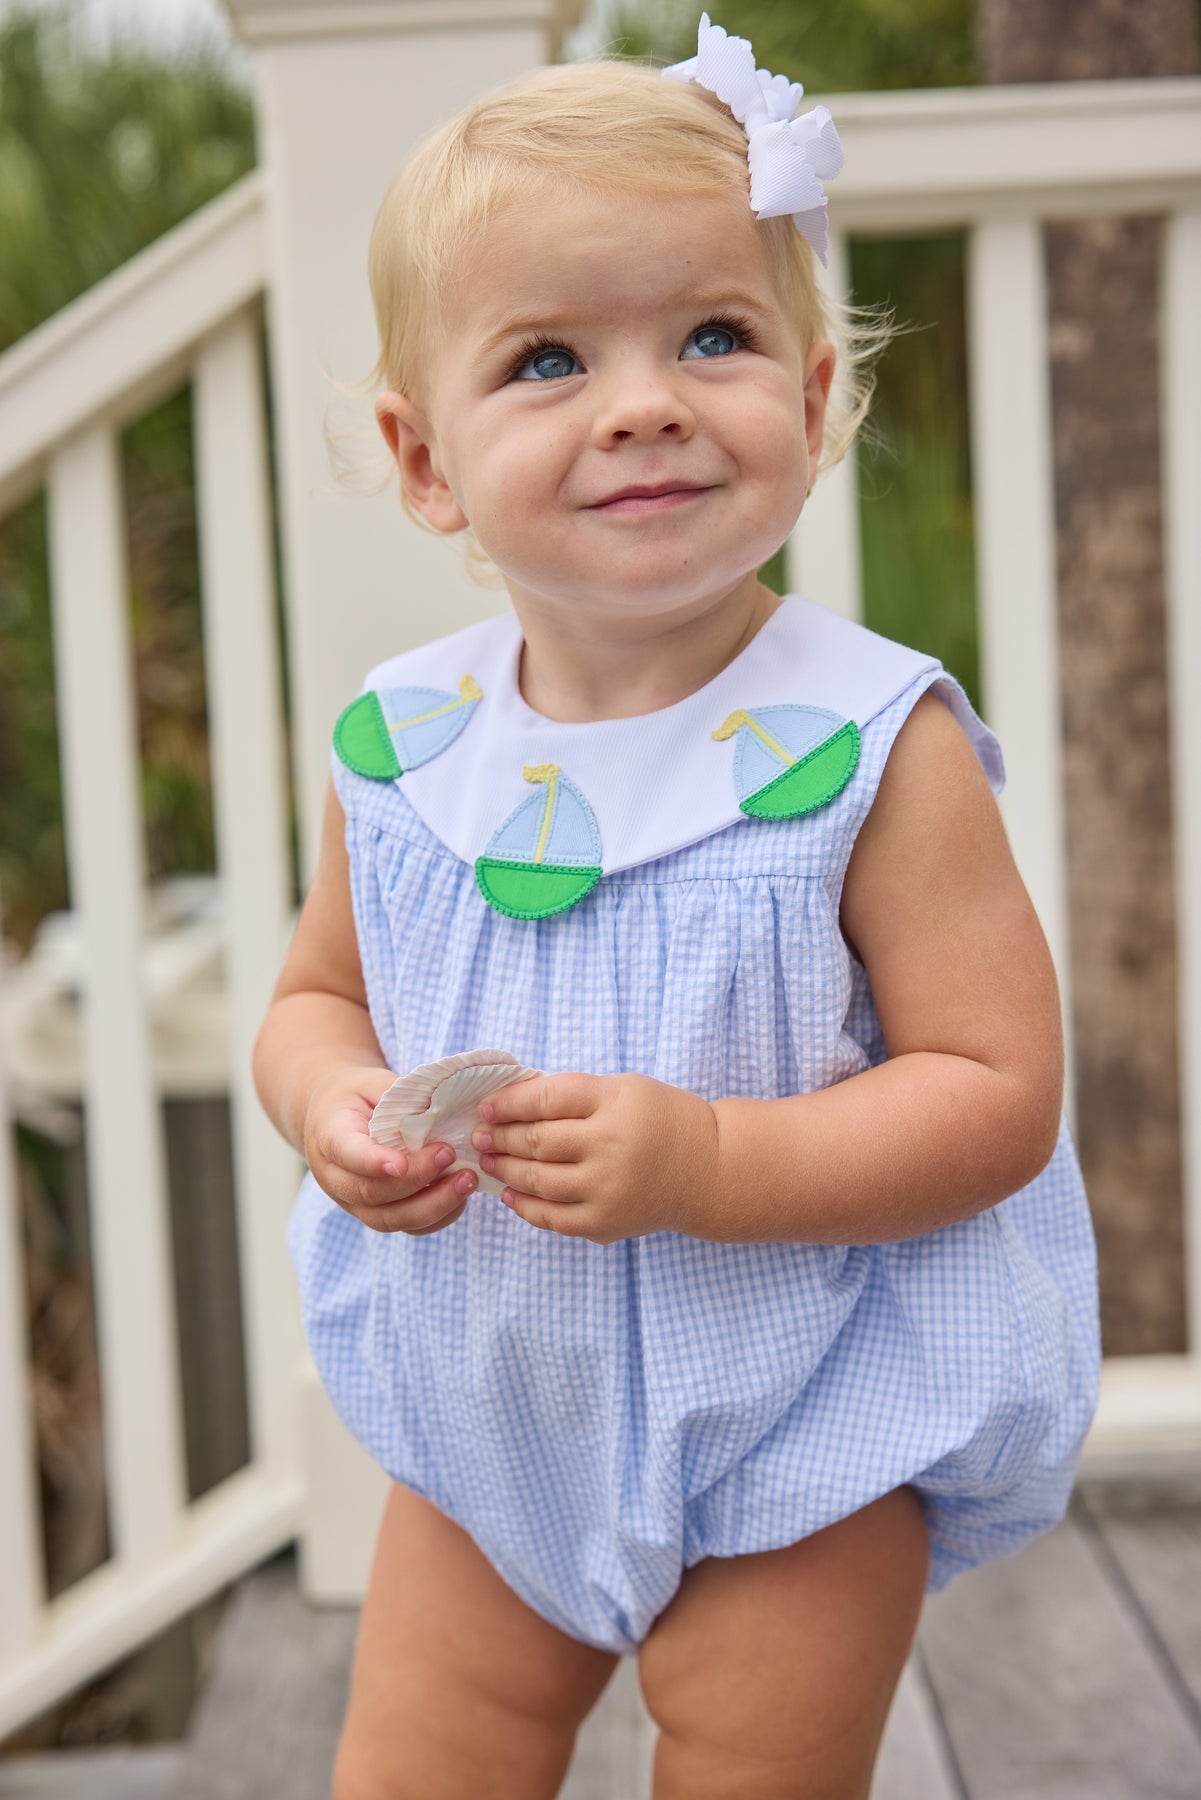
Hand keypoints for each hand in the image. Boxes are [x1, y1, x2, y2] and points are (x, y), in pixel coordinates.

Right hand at [304, 1065, 476, 1233]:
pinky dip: (439, 1216)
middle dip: (415, 1179)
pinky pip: (407, 1227)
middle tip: (450, 1154)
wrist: (337, 1116)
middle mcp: (334, 1177)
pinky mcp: (377, 1214)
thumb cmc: (358, 1096)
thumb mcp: (372, 1083)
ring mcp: (354, 1203)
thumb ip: (399, 1100)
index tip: (400, 1164)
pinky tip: (461, 1195)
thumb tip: (440, 1113)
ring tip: (467, 1180)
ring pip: (390, 1219)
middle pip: (370, 1193)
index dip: (372, 1162)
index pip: (346, 1153)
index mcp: (328, 1135)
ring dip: (433, 1204)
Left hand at [470, 1072, 719, 1242]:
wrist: (709, 1170)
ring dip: (506, 1170)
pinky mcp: (606, 1222)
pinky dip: (525, 1205)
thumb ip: (573, 1095)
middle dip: (499, 1137)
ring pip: (538, 1180)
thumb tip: (511, 1101)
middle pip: (537, 1141)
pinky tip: (511, 1193)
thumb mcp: (624, 1089)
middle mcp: (611, 1145)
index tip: (486, 1106)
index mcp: (615, 1103)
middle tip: (478, 1135)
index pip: (545, 1099)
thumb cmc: (661, 1120)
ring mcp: (608, 1188)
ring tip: (489, 1161)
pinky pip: (552, 1217)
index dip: (508, 1102)